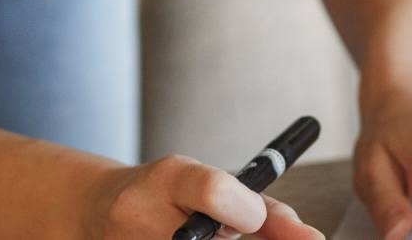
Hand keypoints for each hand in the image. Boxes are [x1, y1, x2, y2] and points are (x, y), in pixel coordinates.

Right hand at [80, 155, 322, 239]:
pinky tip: (183, 238)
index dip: (246, 211)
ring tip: (194, 235)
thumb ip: (266, 210)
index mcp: (169, 178)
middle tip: (222, 232)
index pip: (214, 192)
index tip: (252, 219)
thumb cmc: (170, 197)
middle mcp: (140, 213)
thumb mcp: (210, 184)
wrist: (98, 210)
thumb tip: (313, 239)